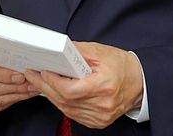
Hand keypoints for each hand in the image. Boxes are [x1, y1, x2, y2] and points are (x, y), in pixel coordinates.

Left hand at [24, 41, 143, 128]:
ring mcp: (100, 116)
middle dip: (45, 86)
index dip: (52, 81)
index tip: (42, 71)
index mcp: (104, 85)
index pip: (70, 90)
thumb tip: (59, 50)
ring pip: (66, 109)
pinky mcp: (98, 122)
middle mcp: (102, 104)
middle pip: (65, 100)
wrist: (140, 81)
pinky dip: (63, 103)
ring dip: (51, 95)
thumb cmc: (121, 65)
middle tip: (33, 75)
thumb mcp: (101, 52)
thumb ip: (78, 51)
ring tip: (41, 82)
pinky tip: (56, 93)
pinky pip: (73, 114)